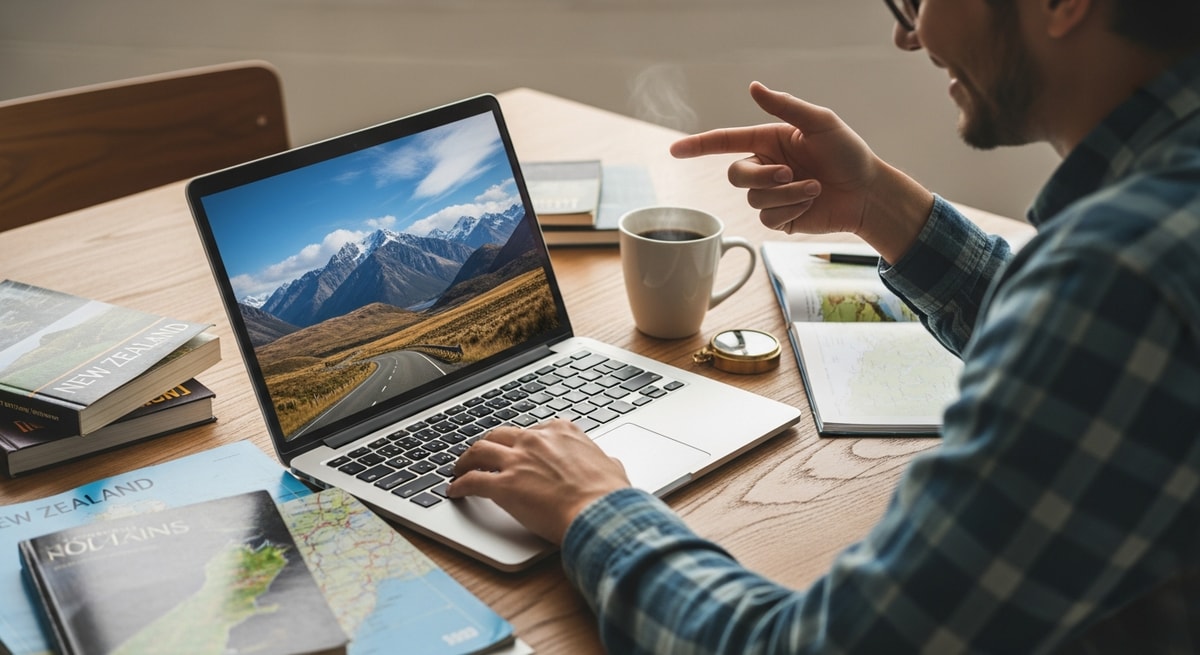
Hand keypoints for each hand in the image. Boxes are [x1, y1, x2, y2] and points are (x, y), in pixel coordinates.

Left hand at [447, 420, 630, 543]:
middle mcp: (536, 440)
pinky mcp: (504, 486)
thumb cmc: (608, 495)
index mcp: (561, 431)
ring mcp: (517, 461)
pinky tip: (454, 491)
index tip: (516, 450)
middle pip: (500, 434)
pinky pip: (472, 481)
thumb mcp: (611, 466)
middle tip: (481, 456)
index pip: (532, 430)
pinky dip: (459, 485)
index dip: (521, 442)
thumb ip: (602, 461)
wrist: (600, 513)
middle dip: (489, 444)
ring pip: (479, 450)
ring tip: (459, 468)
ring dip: (466, 459)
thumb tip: (608, 463)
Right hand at [671, 82, 932, 261]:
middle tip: (790, 174)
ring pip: (753, 198)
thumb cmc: (848, 154)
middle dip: (761, 176)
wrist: (868, 193)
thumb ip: (785, 106)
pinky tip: (811, 203)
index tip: (674, 151)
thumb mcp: (821, 122)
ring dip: (786, 194)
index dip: (698, 146)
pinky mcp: (780, 217)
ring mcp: (772, 194)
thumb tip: (753, 87)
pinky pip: (767, 218)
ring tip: (814, 188)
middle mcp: (766, 166)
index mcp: (769, 141)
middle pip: (735, 174)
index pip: (725, 142)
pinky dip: (790, 210)